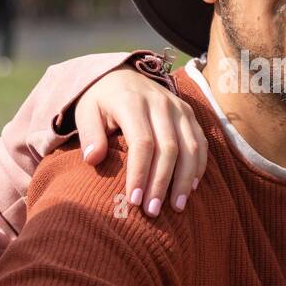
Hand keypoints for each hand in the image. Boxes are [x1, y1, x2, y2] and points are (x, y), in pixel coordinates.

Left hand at [74, 67, 207, 216]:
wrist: (121, 74)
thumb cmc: (101, 101)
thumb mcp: (85, 112)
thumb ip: (89, 134)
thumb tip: (94, 160)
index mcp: (132, 102)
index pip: (142, 142)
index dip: (140, 173)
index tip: (134, 200)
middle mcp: (160, 103)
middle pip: (169, 148)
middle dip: (162, 183)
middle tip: (153, 211)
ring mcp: (178, 108)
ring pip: (189, 147)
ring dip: (184, 180)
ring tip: (176, 207)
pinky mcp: (189, 113)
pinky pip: (200, 142)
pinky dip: (198, 166)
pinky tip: (191, 188)